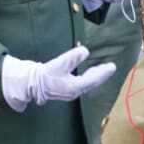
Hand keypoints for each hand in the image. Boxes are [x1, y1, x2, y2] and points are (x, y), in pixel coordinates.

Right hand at [0, 45, 117, 110]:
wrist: (32, 85)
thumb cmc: (45, 75)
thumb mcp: (58, 64)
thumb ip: (72, 58)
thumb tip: (85, 51)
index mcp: (74, 87)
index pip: (93, 80)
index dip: (103, 73)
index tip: (112, 66)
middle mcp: (74, 91)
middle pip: (92, 83)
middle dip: (101, 75)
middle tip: (110, 67)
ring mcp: (70, 91)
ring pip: (88, 84)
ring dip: (96, 76)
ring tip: (102, 69)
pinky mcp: (66, 89)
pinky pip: (82, 84)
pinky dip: (88, 78)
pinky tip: (89, 73)